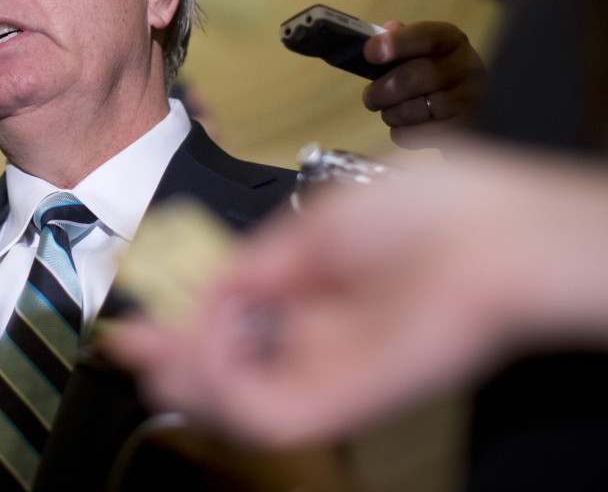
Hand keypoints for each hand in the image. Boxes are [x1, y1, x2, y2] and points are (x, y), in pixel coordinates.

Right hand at [101, 143, 607, 447]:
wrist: (494, 233)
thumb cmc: (434, 209)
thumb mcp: (319, 222)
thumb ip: (257, 261)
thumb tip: (205, 287)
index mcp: (316, 296)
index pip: (234, 326)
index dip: (180, 325)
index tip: (138, 318)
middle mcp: (318, 342)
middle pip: (226, 374)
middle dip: (169, 358)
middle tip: (130, 340)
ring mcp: (330, 375)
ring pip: (235, 405)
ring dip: (186, 377)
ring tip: (159, 343)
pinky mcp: (342, 403)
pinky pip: (263, 414)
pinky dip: (220, 387)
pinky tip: (208, 344)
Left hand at [361, 21, 484, 148]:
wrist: (473, 106)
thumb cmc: (435, 73)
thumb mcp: (424, 51)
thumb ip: (402, 40)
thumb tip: (386, 31)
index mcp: (452, 40)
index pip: (426, 37)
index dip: (396, 44)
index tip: (370, 53)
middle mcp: (466, 67)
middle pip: (412, 78)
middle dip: (380, 91)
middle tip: (370, 98)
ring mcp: (469, 100)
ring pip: (412, 110)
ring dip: (390, 114)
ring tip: (390, 111)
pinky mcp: (463, 130)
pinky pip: (416, 135)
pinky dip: (402, 133)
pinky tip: (406, 126)